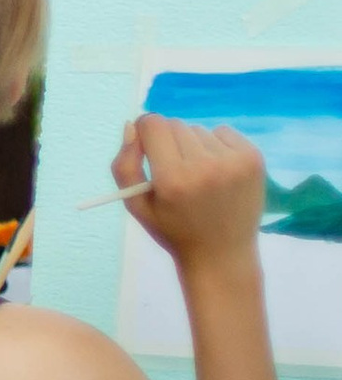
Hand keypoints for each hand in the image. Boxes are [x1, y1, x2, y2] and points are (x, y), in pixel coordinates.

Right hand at [117, 113, 265, 274]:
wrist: (222, 255)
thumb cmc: (173, 231)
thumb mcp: (136, 205)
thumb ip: (125, 165)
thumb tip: (132, 125)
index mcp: (173, 179)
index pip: (153, 125)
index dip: (145, 133)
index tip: (148, 148)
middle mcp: (204, 166)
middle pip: (175, 125)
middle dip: (168, 142)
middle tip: (175, 171)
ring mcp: (233, 161)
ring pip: (199, 129)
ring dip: (193, 146)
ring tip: (199, 176)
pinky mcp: (254, 158)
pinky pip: (224, 132)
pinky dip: (216, 145)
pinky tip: (218, 170)